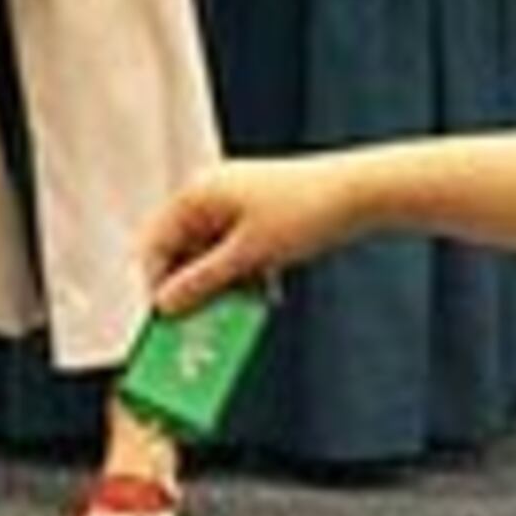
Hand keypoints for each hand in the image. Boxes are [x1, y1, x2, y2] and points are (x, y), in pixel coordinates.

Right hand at [138, 155, 352, 317]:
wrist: (360, 191)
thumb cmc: (302, 215)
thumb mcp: (248, 256)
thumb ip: (202, 282)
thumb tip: (164, 304)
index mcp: (197, 193)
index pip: (155, 243)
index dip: (157, 283)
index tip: (167, 320)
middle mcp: (210, 193)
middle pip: (181, 249)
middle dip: (192, 287)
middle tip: (200, 323)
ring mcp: (234, 201)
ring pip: (209, 253)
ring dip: (220, 284)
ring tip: (238, 311)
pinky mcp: (258, 212)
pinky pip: (234, 249)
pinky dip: (242, 272)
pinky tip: (261, 294)